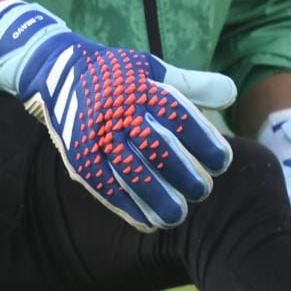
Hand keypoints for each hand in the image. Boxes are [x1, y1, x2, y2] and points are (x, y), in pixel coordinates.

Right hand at [0, 0, 236, 230]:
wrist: (58, 71)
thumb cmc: (118, 74)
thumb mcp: (153, 68)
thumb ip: (193, 84)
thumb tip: (232, 93)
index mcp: (143, 87)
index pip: (180, 117)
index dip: (204, 142)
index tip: (223, 162)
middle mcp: (119, 111)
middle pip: (157, 148)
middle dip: (183, 174)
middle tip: (203, 191)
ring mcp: (97, 134)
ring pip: (130, 172)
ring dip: (156, 198)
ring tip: (178, 215)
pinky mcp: (79, 155)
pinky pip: (104, 185)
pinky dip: (126, 206)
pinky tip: (147, 221)